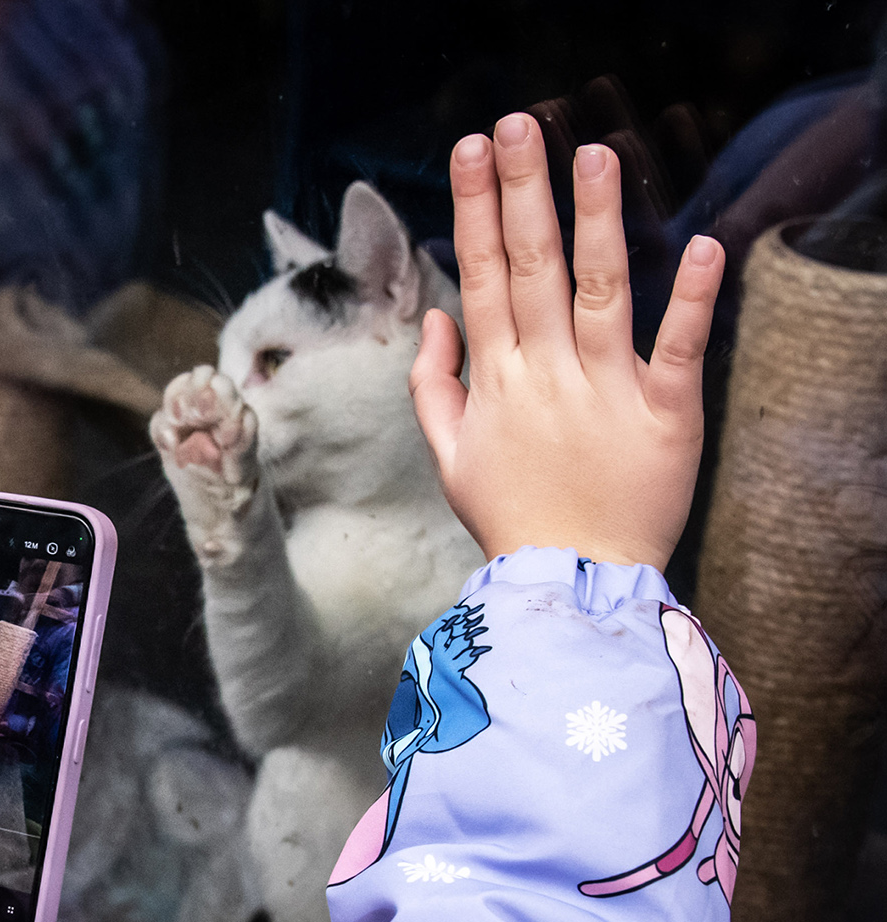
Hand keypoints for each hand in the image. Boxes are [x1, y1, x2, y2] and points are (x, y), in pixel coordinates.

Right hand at [409, 113, 726, 570]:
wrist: (569, 584)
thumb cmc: (510, 518)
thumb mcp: (448, 456)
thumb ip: (433, 384)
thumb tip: (436, 318)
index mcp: (494, 379)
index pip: (482, 276)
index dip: (476, 210)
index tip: (470, 151)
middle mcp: (547, 374)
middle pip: (532, 267)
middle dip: (521, 191)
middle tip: (516, 125)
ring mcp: (606, 392)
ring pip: (600, 292)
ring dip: (598, 220)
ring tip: (596, 153)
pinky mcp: (665, 416)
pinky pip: (679, 349)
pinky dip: (690, 299)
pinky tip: (700, 244)